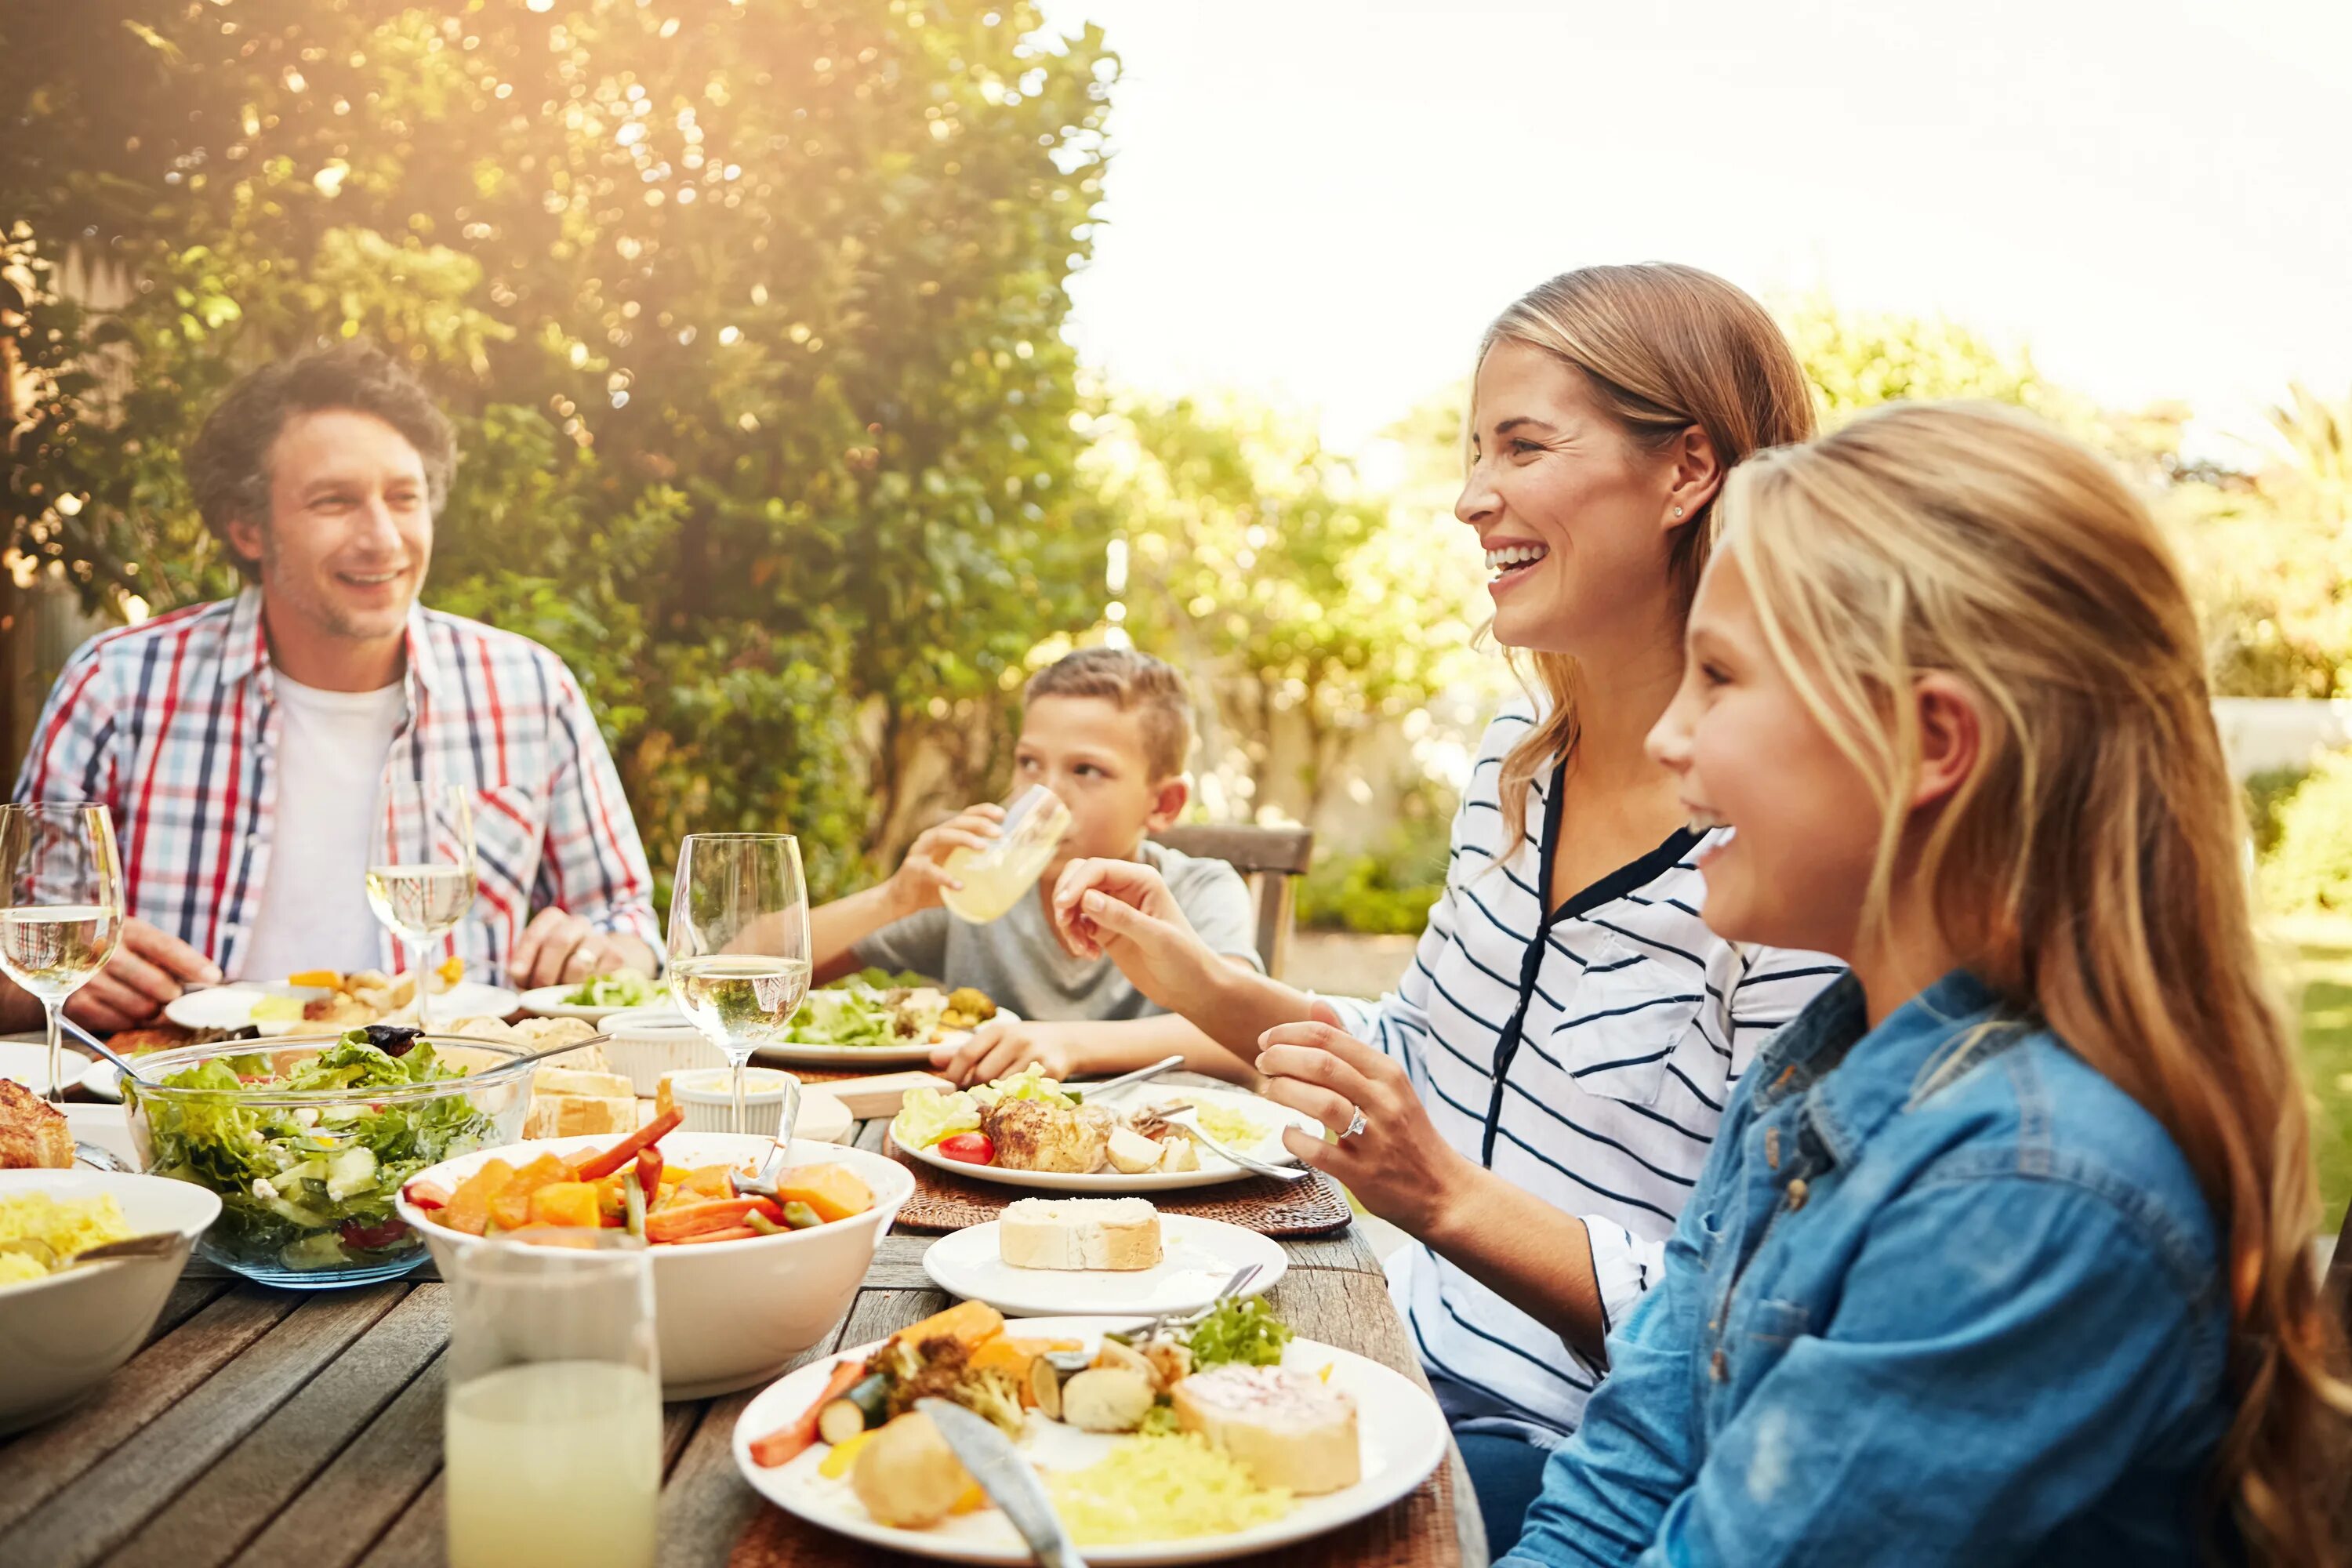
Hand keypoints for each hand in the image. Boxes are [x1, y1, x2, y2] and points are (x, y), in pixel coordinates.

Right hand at [62, 918, 221, 1032]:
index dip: (193, 964)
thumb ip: (163, 954)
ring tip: (146, 1002)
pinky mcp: (75, 1005)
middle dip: (173, 997)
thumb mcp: (130, 938)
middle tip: (173, 997)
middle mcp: (102, 951)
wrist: (49, 961)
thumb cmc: (105, 949)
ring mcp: (87, 980)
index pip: (165, 947)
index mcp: (123, 928)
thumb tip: (207, 980)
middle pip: (159, 987)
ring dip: (153, 1012)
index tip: (214, 978)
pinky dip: (130, 1021)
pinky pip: (121, 1023)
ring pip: (143, 1010)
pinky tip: (124, 1009)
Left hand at [509, 908, 646, 987]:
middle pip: (558, 942)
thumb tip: (517, 1007)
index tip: (518, 977)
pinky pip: (598, 977)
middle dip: (544, 973)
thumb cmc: (560, 969)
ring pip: (579, 962)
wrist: (602, 966)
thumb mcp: (538, 969)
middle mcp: (576, 923)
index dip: (525, 956)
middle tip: (540, 992)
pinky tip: (582, 993)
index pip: (535, 934)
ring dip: (565, 985)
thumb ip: (526, 982)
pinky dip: (586, 991)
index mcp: (552, 921)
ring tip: (560, 996)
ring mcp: (599, 938)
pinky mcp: (616, 957)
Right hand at [885, 803, 1004, 916]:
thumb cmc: (933, 886)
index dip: (983, 811)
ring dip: (964, 839)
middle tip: (999, 833)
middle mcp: (932, 838)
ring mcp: (920, 851)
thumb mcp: (956, 873)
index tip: (1003, 815)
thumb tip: (1009, 875)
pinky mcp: (912, 868)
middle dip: (978, 824)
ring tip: (983, 848)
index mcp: (945, 836)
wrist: (901, 900)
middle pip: (956, 823)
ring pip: (941, 836)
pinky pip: (929, 870)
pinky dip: (945, 877)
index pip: (965, 816)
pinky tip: (959, 885)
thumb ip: (975, 870)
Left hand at [929, 1018, 1083, 1085]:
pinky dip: (1016, 1099)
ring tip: (996, 1096)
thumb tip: (932, 1059)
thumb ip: (965, 1051)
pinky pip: (1024, 1093)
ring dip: (995, 1096)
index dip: (954, 1073)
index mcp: (998, 1029)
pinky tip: (1016, 1097)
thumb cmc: (1023, 1043)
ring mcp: (1034, 1054)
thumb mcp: (996, 1040)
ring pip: (1002, 1086)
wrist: (1066, 1041)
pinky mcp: (1050, 1071)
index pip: (967, 1052)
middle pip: (982, 1074)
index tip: (952, 1085)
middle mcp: (1016, 1039)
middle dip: (975, 1088)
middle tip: (976, 1094)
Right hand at [1047, 858, 1217, 1010]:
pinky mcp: (1105, 928)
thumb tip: (1087, 898)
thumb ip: (1122, 917)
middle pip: (1080, 876)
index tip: (1063, 906)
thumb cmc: (1184, 958)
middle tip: (1065, 924)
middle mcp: (1125, 887)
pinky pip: (1078, 922)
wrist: (1190, 986)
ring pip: (1075, 900)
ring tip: (1082, 949)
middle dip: (1067, 897)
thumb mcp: (1156, 938)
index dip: (1077, 883)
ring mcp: (1113, 907)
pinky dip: (1075, 936)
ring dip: (1069, 922)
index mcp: (1142, 879)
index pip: (1098, 868)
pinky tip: (1090, 955)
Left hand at [1254, 1001, 1473, 1238]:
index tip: (1266, 1040)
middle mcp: (1384, 1101)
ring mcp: (1375, 1138)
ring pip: (1322, 1103)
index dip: (1289, 1034)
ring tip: (1268, 1091)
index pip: (1331, 1039)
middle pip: (1322, 1066)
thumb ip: (1348, 1045)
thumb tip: (1316, 1004)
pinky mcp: (1363, 1173)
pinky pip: (1320, 1151)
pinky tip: (1288, 1131)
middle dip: (1281, 1059)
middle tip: (1262, 1063)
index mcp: (1388, 1073)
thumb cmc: (1406, 1131)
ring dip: (1285, 1092)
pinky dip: (1295, 1138)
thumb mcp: (1387, 1083)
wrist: (1442, 1189)